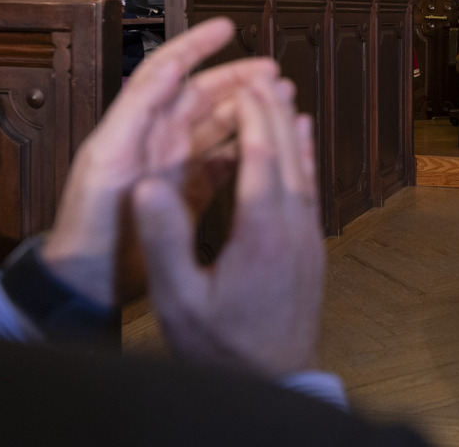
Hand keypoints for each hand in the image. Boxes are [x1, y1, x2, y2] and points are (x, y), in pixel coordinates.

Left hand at [40, 17, 279, 306]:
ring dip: (247, 111)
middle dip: (237, 78)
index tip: (227, 28)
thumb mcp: (108, 162)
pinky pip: (221, 166)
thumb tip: (169, 68)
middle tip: (274, 72)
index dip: (195, 46)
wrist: (87, 284)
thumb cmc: (91, 224)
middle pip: (201, 96)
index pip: (166, 72)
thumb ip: (137, 113)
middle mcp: (157, 141)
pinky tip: (267, 149)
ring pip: (217, 127)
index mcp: (137, 126)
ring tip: (279, 102)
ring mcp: (174, 168)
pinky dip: (244, 152)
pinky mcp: (187, 196)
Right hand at [133, 73, 322, 378]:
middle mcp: (294, 226)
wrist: (276, 381)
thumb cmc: (221, 347)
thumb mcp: (178, 299)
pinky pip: (311, 190)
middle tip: (263, 76)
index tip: (245, 83)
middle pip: (290, 155)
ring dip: (294, 131)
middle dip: (276, 113)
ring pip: (306, 170)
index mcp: (261, 231)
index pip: (262, 157)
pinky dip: (306, 159)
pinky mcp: (312, 250)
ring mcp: (309, 238)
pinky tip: (304, 147)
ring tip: (285, 98)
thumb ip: (163, 241)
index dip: (255, 116)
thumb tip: (146, 184)